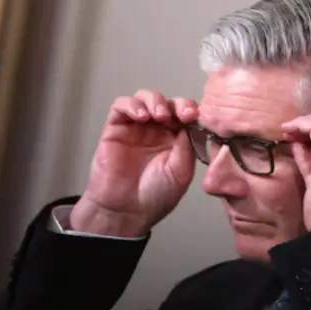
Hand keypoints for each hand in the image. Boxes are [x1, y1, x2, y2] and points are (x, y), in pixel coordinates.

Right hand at [71, 90, 198, 236]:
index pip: (186, 115)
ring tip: (160, 115)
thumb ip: (187, 145)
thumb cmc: (154, 196)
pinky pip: (121, 106)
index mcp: (176, 140)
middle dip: (177, 104)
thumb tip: (190, 122)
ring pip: (145, 98)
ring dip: (155, 101)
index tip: (194, 116)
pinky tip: (141, 116)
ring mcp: (136, 128)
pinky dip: (132, 105)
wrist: (126, 211)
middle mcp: (157, 131)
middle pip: (168, 102)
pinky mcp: (115, 128)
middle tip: (181, 114)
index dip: (191, 110)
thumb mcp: (181, 171)